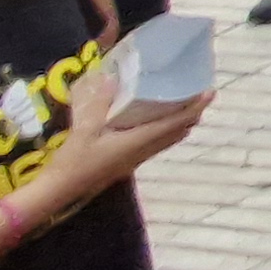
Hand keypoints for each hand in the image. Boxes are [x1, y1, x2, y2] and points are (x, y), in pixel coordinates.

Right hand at [47, 59, 210, 199]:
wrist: (60, 191)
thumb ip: (97, 104)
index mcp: (138, 142)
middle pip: (178, 130)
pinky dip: (164, 129)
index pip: (176, 122)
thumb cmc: (73, 161)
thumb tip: (112, 78)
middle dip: (192, 112)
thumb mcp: (83, 130)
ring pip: (168, 139)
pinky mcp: (126, 162)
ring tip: (184, 103)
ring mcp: (135, 159)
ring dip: (180, 122)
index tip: (210, 91)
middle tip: (199, 91)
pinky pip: (156, 143)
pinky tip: (155, 121)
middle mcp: (143, 151)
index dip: (195, 107)